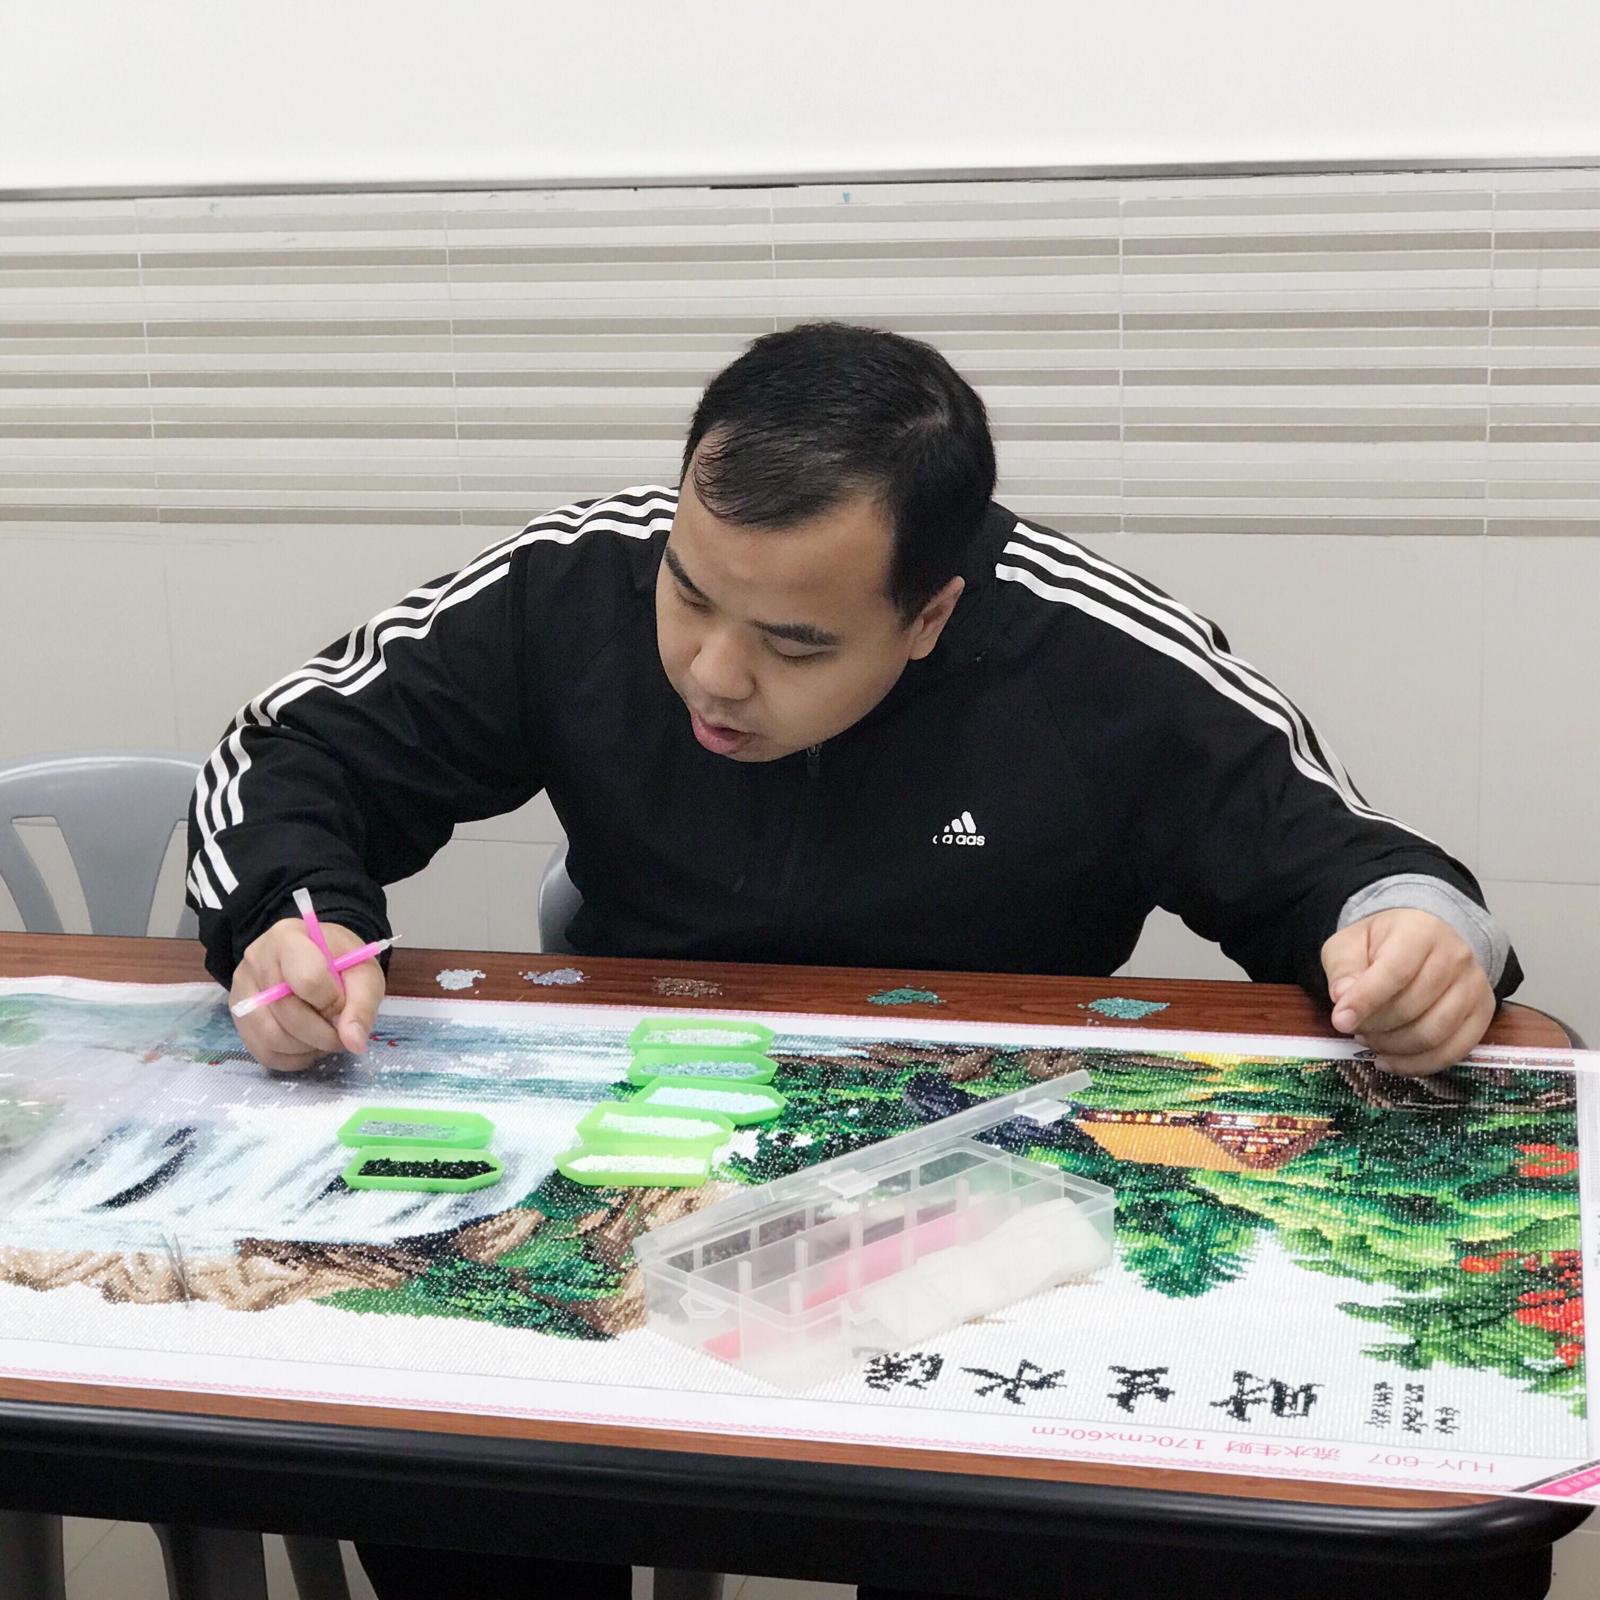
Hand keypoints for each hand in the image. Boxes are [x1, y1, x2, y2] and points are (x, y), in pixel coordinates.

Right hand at [231, 918, 385, 1072]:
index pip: (307, 979)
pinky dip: (292, 1058)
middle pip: (287, 1012)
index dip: (332, 1002)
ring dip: (307, 1048)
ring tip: (325, 1037)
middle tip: (340, 1032)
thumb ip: (362, 1005)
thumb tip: (354, 1042)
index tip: (345, 1005)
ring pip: (271, 1037)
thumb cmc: (339, 962)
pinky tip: (308, 1045)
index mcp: (288, 938)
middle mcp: (256, 960)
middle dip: (323, 1033)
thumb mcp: (363, 973)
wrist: (315, 959)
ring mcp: (242, 991)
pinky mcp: (239, 1018)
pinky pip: (262, 1052)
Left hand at [1321, 909, 1494, 1076]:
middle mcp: (1456, 957)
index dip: (1366, 1001)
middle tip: (1353, 1028)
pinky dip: (1417, 1064)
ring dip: (1392, 1047)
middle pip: (1412, 1008)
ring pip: (1432, 1034)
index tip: (1340, 1021)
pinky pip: (1453, 1052)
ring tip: (1369, 1038)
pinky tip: (1389, 1059)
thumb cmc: (1382, 943)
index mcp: (1420, 932)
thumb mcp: (1349, 944)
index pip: (1395, 972)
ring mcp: (1474, 987)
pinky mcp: (1482, 1014)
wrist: (1425, 939)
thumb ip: (1343, 968)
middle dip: (1374, 1026)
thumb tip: (1342, 997)